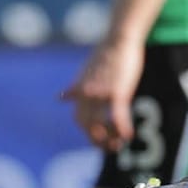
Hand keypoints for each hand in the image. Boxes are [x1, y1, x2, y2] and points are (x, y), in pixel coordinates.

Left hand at [61, 35, 145, 150]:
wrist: (119, 40)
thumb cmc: (105, 55)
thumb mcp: (84, 73)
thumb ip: (75, 88)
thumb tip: (59, 97)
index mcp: (79, 91)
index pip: (79, 120)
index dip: (88, 133)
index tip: (99, 139)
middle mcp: (87, 95)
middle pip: (88, 127)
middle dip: (99, 141)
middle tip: (111, 147)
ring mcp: (101, 94)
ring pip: (102, 126)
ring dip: (111, 139)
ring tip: (120, 143)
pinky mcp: (117, 91)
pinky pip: (117, 117)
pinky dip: (122, 129)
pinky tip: (128, 136)